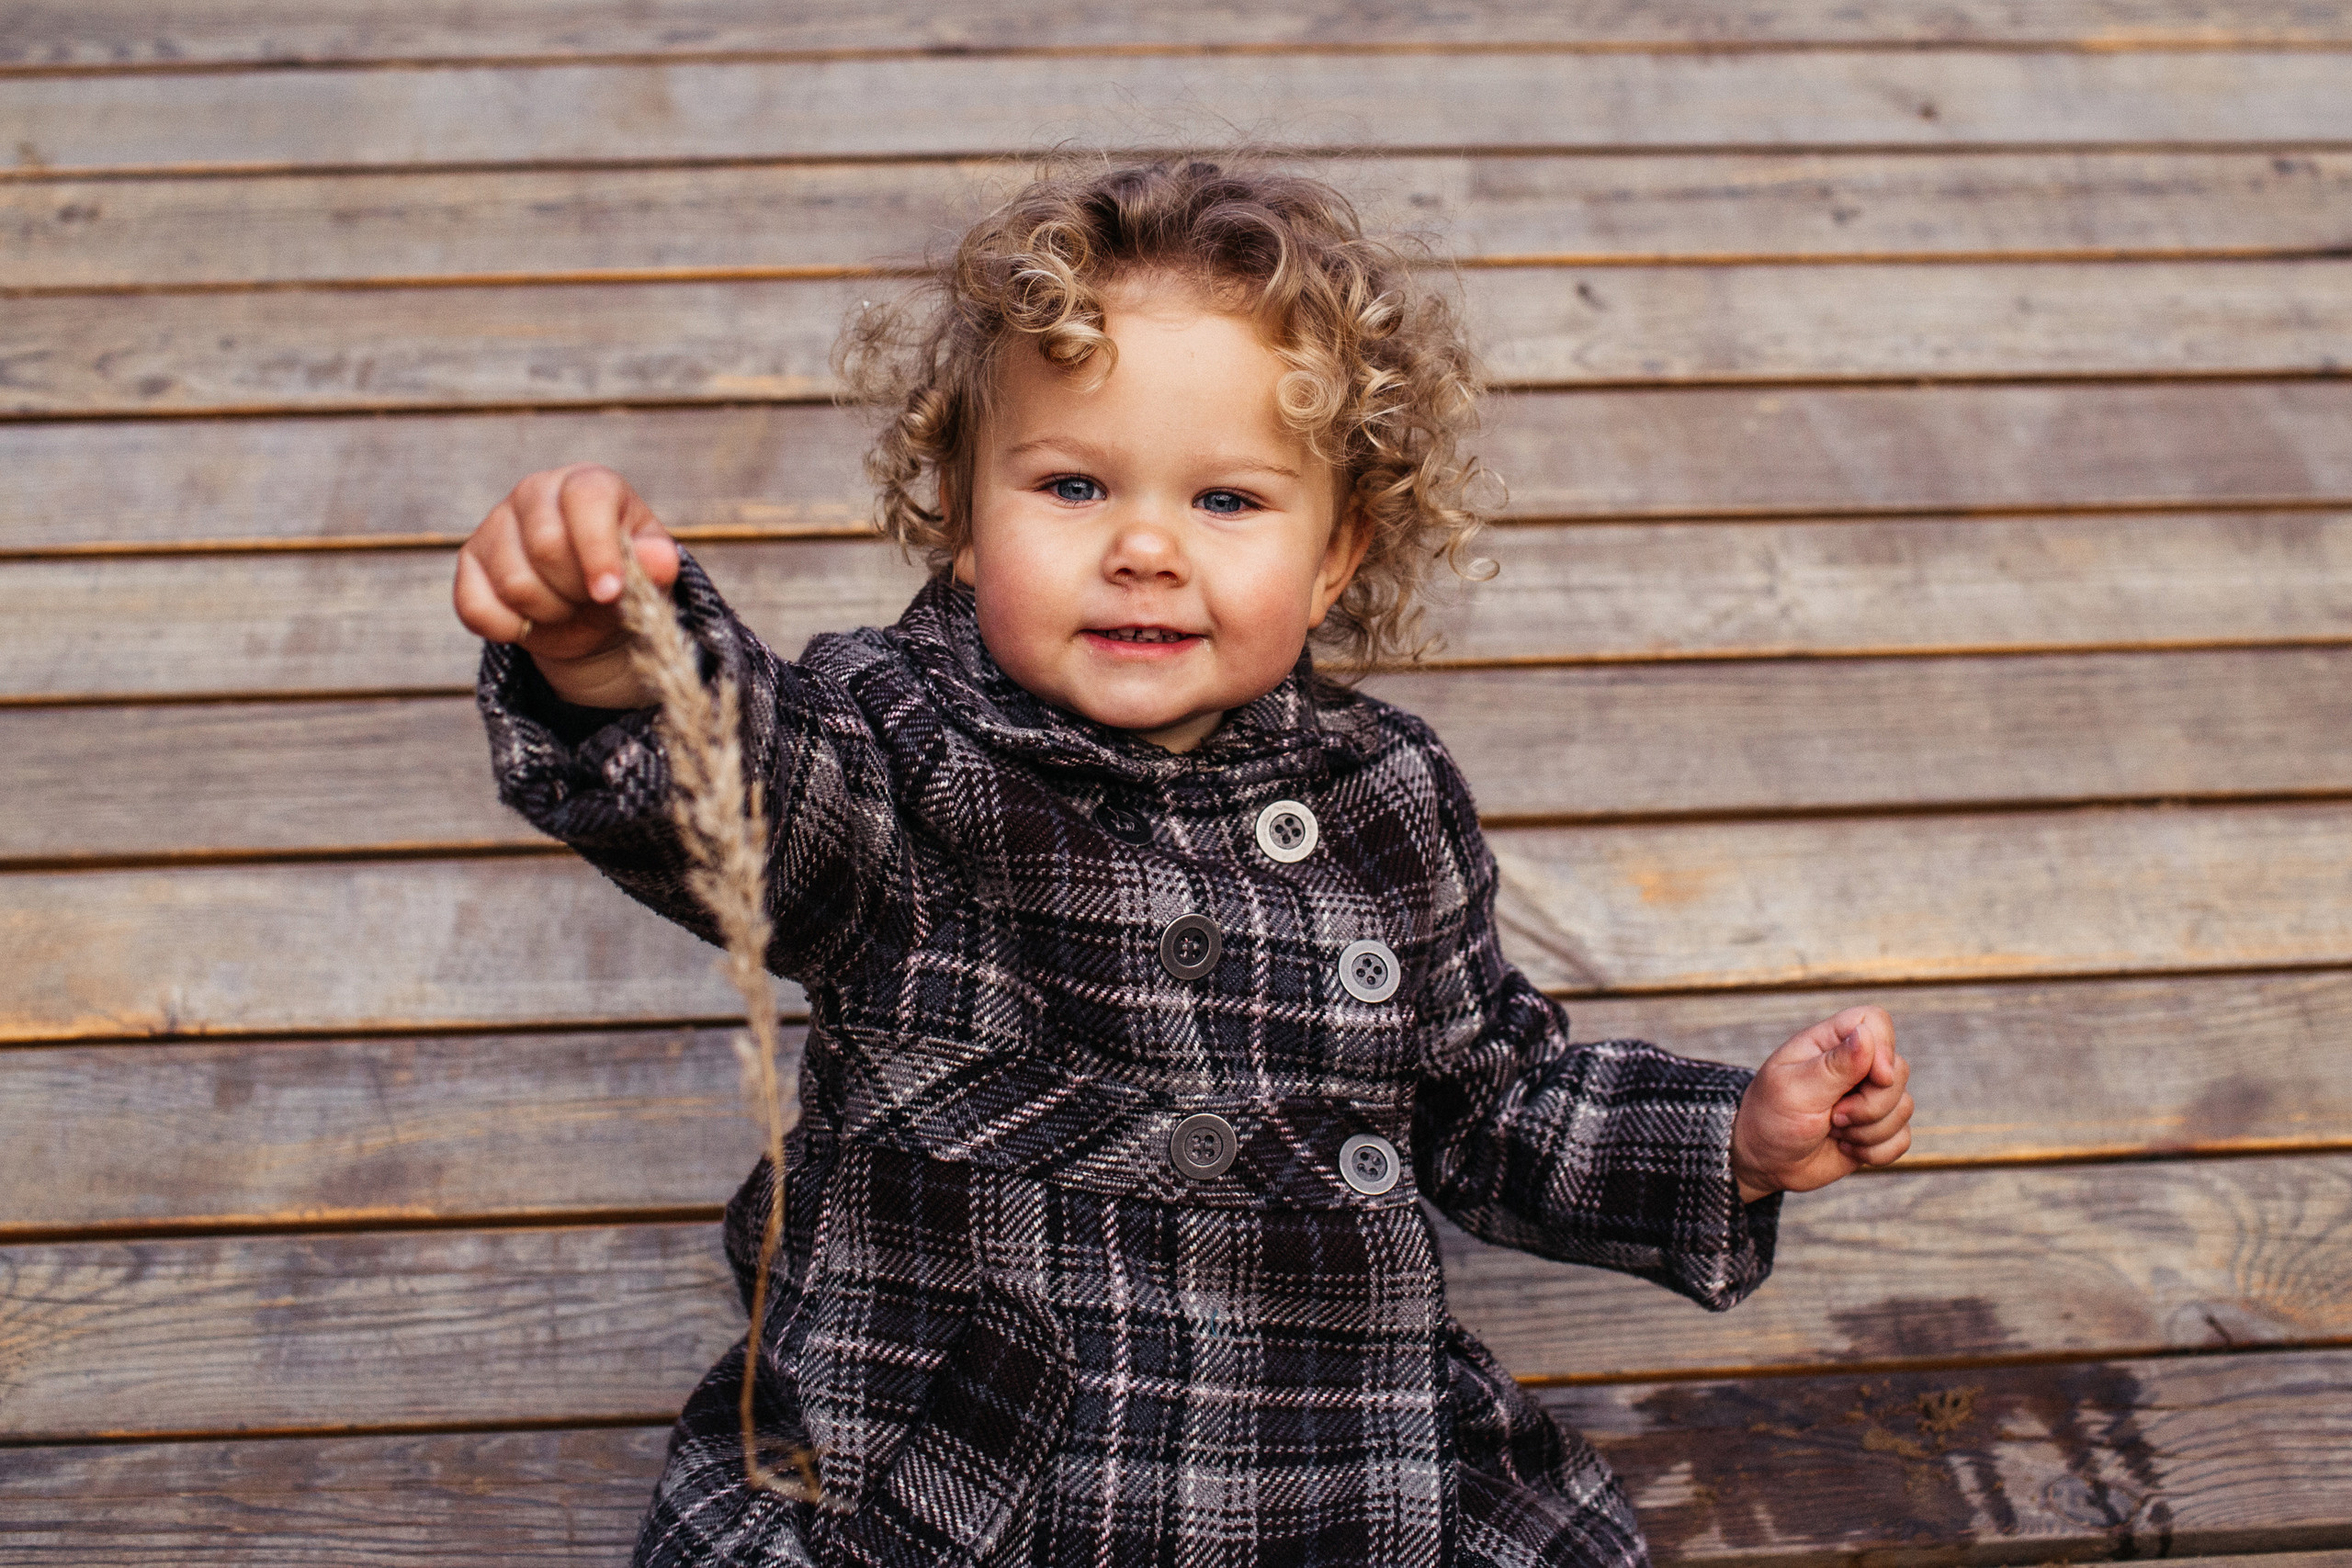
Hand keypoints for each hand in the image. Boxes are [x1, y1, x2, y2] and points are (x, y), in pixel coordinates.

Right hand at [453, 463, 680, 707]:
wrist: (590, 603)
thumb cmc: (624, 573)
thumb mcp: (652, 568)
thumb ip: (657, 562)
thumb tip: (659, 560)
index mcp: (586, 483)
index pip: (585, 500)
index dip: (597, 551)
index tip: (610, 593)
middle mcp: (535, 492)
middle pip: (546, 548)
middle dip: (576, 591)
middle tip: (592, 599)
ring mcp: (495, 523)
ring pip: (514, 584)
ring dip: (549, 613)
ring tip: (567, 606)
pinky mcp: (469, 561)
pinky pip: (476, 607)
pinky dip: (509, 628)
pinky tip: (531, 621)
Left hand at [1729, 1005, 1910, 1203]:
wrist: (1764, 1163)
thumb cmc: (1770, 1118)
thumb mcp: (1794, 1089)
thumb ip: (1834, 1065)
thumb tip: (1866, 1033)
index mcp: (1828, 1043)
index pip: (1875, 1021)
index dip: (1883, 1048)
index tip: (1874, 1078)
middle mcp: (1854, 1066)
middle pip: (1898, 1070)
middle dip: (1871, 1105)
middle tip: (1833, 1116)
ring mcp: (1867, 1097)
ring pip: (1904, 1106)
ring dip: (1870, 1131)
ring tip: (1834, 1131)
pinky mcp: (1876, 1128)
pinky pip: (1903, 1138)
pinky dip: (1877, 1151)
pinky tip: (1847, 1148)